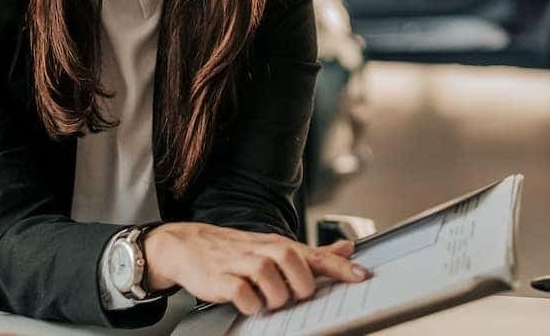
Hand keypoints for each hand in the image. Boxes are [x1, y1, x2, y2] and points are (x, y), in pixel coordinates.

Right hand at [141, 222, 370, 314]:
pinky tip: (249, 303)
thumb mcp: (276, 248)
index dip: (339, 267)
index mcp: (280, 246)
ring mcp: (241, 263)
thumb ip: (312, 254)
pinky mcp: (221, 278)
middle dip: (300, 286)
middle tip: (292, 295)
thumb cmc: (237, 251)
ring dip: (274, 297)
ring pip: (270, 279)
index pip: (314, 255)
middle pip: (293, 262)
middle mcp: (263, 251)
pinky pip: (243, 292)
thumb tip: (347, 249)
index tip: (361, 277)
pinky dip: (250, 303)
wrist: (189, 245)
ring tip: (268, 301)